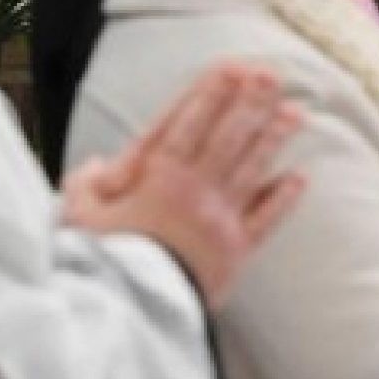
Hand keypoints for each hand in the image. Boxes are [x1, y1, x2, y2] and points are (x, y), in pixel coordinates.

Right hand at [63, 63, 305, 307]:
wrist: (132, 311)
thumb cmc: (101, 263)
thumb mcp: (78, 219)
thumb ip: (85, 186)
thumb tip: (97, 166)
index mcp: (157, 179)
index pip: (189, 124)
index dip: (211, 93)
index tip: (231, 68)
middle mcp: (196, 192)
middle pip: (229, 138)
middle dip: (250, 103)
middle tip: (270, 75)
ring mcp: (220, 220)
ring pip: (253, 170)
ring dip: (274, 139)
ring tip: (296, 111)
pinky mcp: (235, 252)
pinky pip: (265, 220)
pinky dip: (283, 198)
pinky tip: (300, 177)